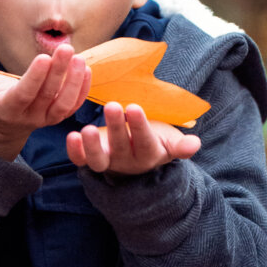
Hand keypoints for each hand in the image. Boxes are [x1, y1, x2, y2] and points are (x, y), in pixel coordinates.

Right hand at [0, 44, 90, 159]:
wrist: (4, 124)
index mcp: (8, 110)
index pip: (24, 94)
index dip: (34, 77)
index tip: (44, 57)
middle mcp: (30, 117)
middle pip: (47, 95)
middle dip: (58, 71)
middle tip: (66, 49)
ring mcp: (47, 119)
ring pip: (64, 104)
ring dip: (74, 81)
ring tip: (78, 58)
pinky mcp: (59, 117)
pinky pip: (74, 105)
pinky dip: (82, 89)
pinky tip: (86, 69)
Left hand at [66, 102, 200, 174]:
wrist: (136, 153)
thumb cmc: (155, 139)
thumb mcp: (170, 141)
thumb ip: (180, 145)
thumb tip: (195, 144)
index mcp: (148, 153)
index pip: (145, 140)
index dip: (140, 126)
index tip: (135, 108)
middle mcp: (127, 160)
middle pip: (121, 146)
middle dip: (116, 127)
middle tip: (113, 106)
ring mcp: (107, 160)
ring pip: (98, 159)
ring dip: (91, 146)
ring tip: (87, 128)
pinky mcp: (90, 158)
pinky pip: (80, 160)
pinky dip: (74, 151)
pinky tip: (71, 136)